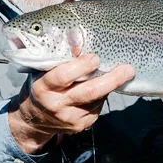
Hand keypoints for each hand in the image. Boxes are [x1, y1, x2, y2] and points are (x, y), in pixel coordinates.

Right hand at [8, 54, 134, 153]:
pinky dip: (102, 96)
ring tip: (119, 74)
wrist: (34, 119)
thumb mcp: (44, 71)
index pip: (63, 76)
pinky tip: (102, 88)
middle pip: (89, 92)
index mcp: (43, 87)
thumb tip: (78, 36)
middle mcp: (56, 105)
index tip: (96, 57)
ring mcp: (69, 118)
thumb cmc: (42, 86)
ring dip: (109, 86)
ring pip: (96, 100)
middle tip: (128, 69)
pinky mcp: (80, 126)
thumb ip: (61, 57)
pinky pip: (97, 108)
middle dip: (111, 80)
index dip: (81, 66)